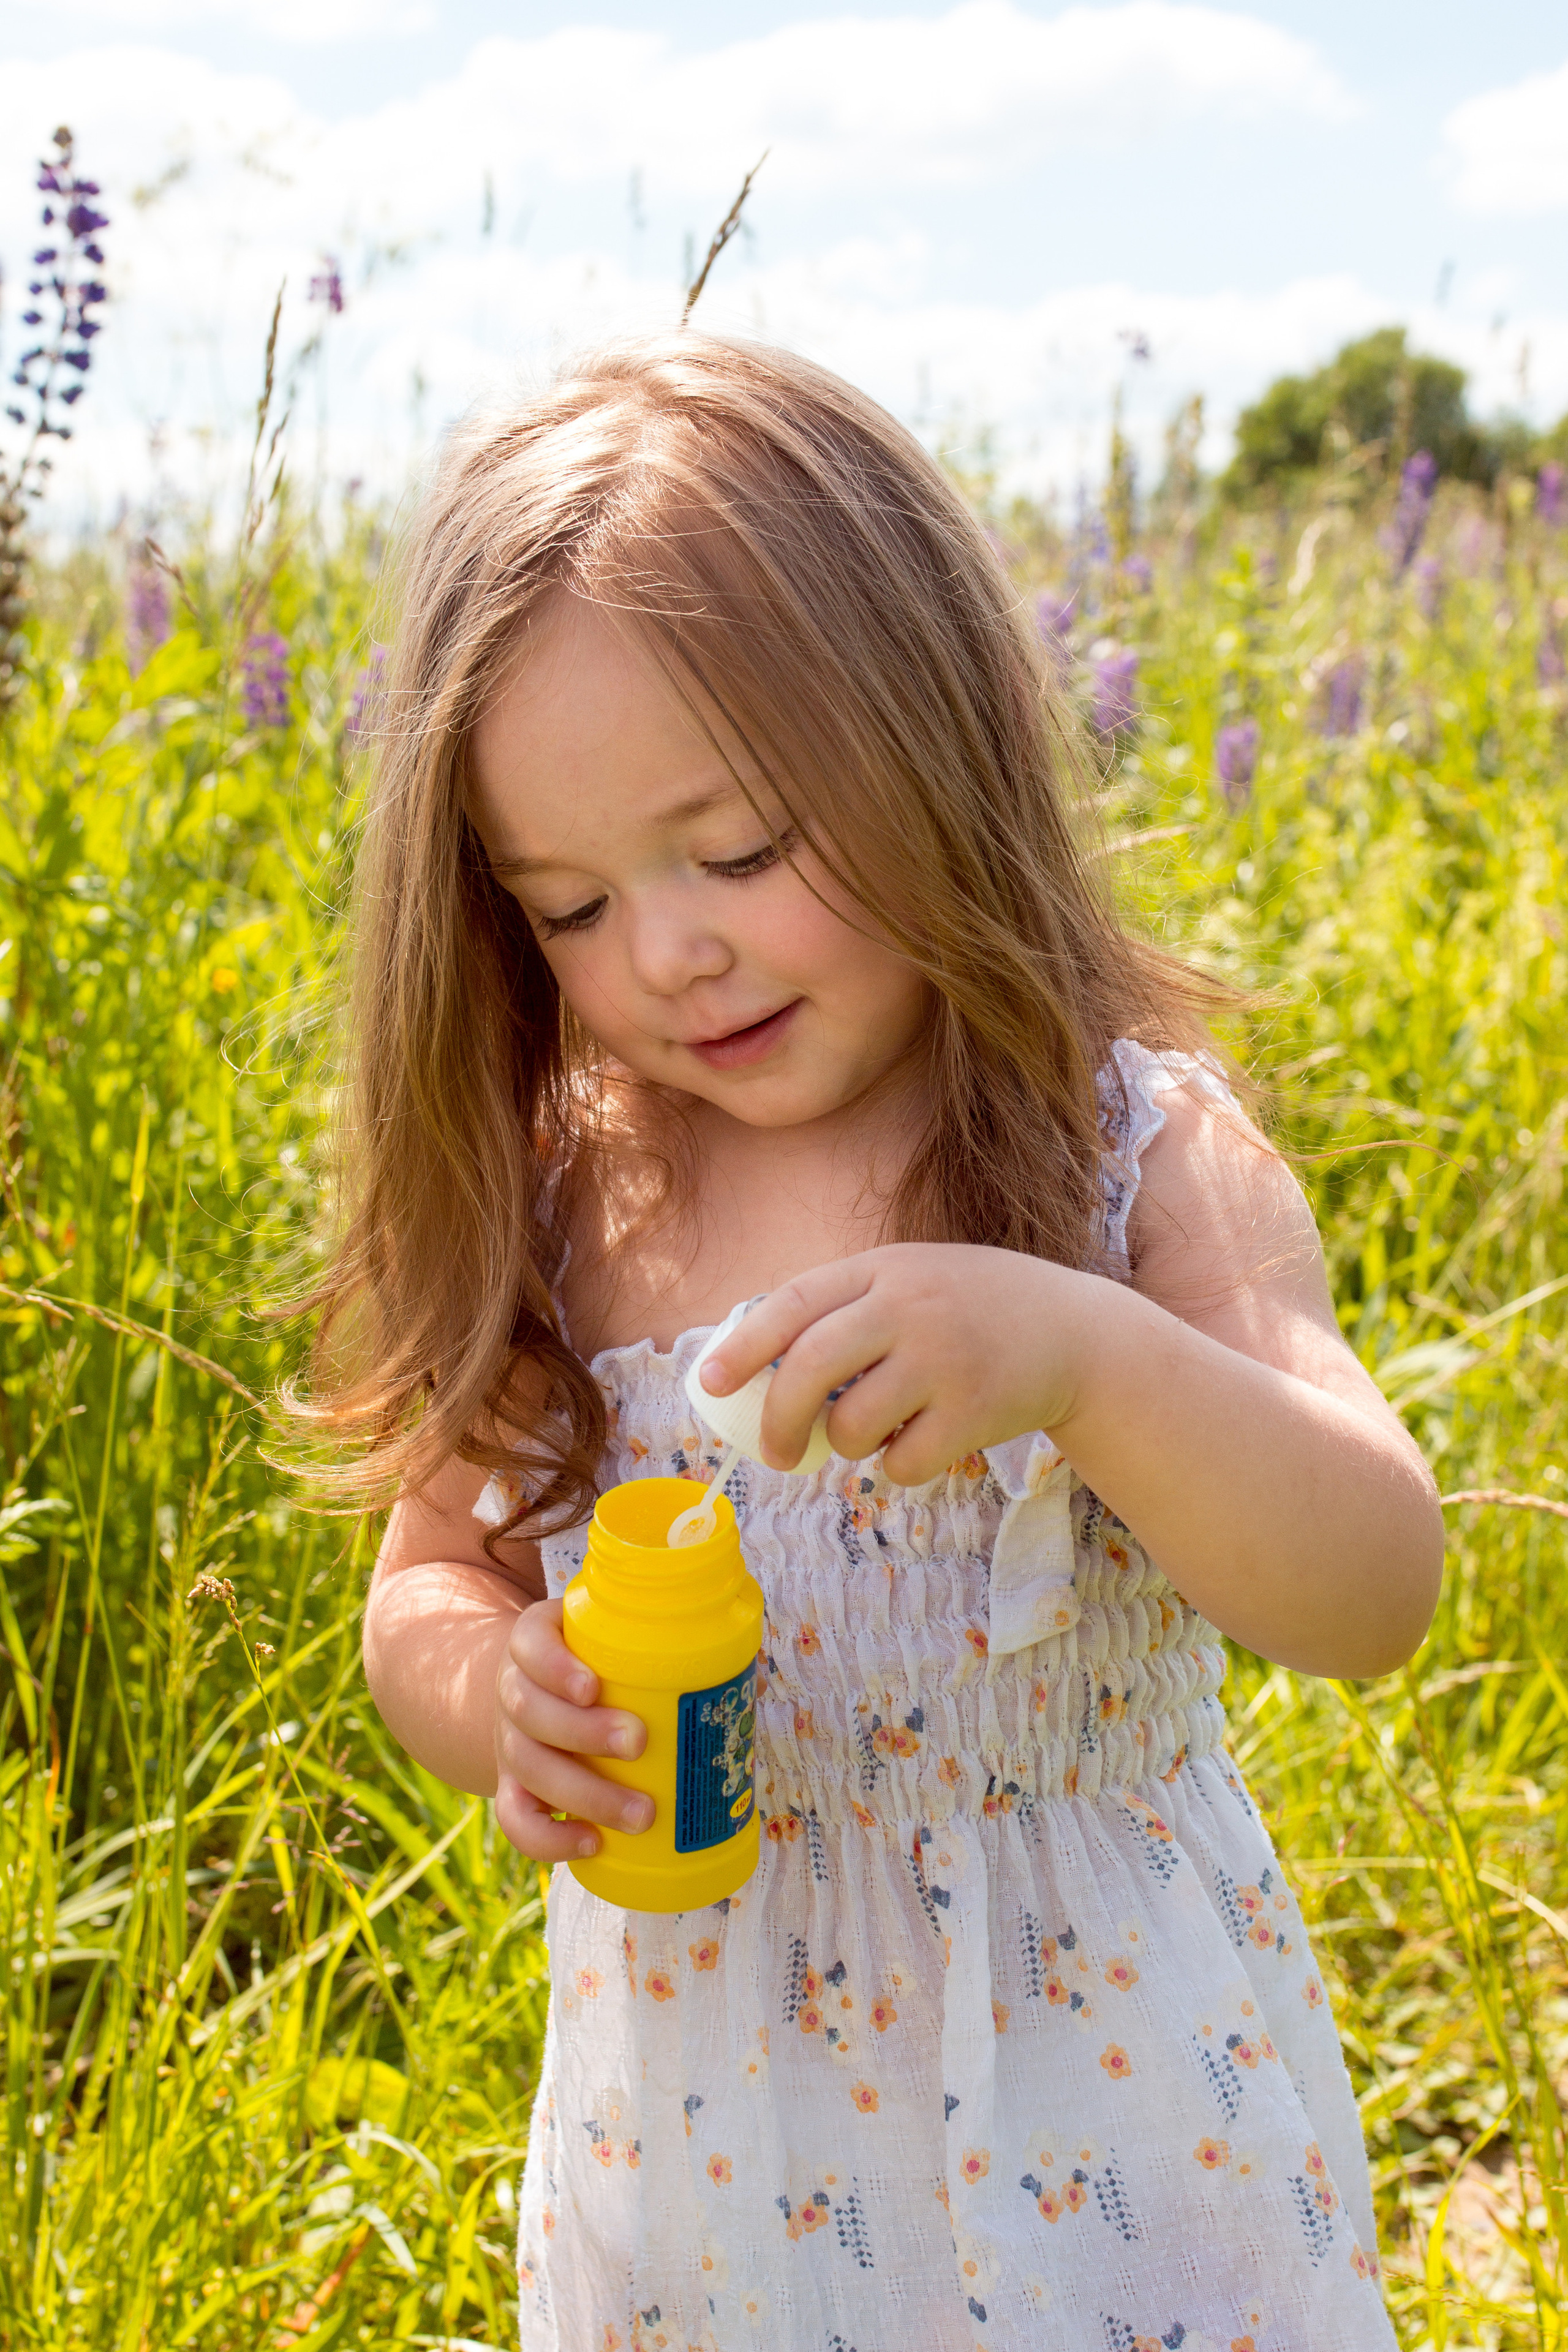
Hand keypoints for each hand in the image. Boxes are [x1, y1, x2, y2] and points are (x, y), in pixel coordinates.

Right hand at [493, 1597, 651, 1861]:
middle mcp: (514, 1691)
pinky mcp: (513, 1788)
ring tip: (641, 1814)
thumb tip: (748, 1678)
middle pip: (529, 1710)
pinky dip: (549, 1839)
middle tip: (638, 1742)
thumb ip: (661, 1642)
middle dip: (583, 1731)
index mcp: (536, 1643)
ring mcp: (509, 1743)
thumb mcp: (610, 1637)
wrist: (536, 1691)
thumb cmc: (592, 1661)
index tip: (593, 1687)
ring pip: (528, 1767)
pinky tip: (593, 1844)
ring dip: (584, 1794)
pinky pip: (516, 1819)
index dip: (555, 1667)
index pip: (530, 1645)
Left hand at [697, 1243, 1091, 1484]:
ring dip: (847, 1445)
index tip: (710, 1383)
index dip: (743, 1347)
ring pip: (850, 1426)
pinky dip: (897, 1467)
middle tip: (774, 1453)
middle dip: (777, 1420)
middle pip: (809, 1369)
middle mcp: (910, 1307)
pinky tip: (924, 1440)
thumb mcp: (909, 1280)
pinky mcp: (975, 1412)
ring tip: (877, 1429)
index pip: (793, 1304)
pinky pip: (900, 1463)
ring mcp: (944, 1359)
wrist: (1074, 1332)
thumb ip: (845, 1309)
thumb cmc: (969, 1310)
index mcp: (883, 1269)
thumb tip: (755, 1367)